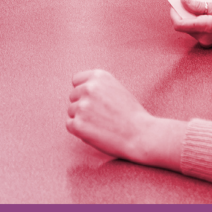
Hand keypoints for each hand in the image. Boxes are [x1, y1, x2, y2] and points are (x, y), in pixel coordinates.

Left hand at [65, 69, 186, 170]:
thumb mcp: (116, 89)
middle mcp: (89, 88)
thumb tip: (78, 90)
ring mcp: (82, 106)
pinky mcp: (78, 124)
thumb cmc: (131, 114)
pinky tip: (96, 132)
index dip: (85, 92)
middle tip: (102, 116)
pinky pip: (70, 125)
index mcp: (99, 76)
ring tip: (102, 124)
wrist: (141, 135)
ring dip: (82, 119)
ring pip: (71, 112)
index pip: (76, 80)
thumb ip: (98, 86)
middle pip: (73, 97)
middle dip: (83, 106)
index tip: (96, 102)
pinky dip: (80, 131)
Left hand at [172, 0, 211, 48]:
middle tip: (186, 0)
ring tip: (196, 5)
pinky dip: (196, 22)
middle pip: (183, 26)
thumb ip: (199, 6)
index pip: (179, 24)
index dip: (174, 13)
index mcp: (205, 28)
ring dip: (189, 17)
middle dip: (182, 13)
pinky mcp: (208, 42)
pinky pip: (197, 31)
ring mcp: (206, 42)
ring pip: (189, 28)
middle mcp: (203, 38)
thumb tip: (183, 1)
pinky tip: (204, 13)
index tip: (176, 3)